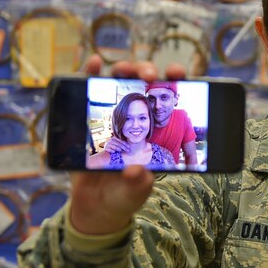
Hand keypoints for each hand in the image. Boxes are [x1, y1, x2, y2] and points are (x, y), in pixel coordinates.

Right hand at [68, 55, 186, 235]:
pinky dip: (89, 73)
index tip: (180, 75)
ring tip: (126, 70)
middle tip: (151, 77)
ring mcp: (111, 115)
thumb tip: (136, 170)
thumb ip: (138, 183)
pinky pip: (87, 91)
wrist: (96, 205)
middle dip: (149, 72)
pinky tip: (93, 62)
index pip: (167, 100)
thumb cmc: (123, 195)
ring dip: (124, 69)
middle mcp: (135, 118)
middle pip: (143, 84)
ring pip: (119, 82)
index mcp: (154, 131)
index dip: (174, 83)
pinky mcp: (87, 117)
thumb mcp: (135, 192)